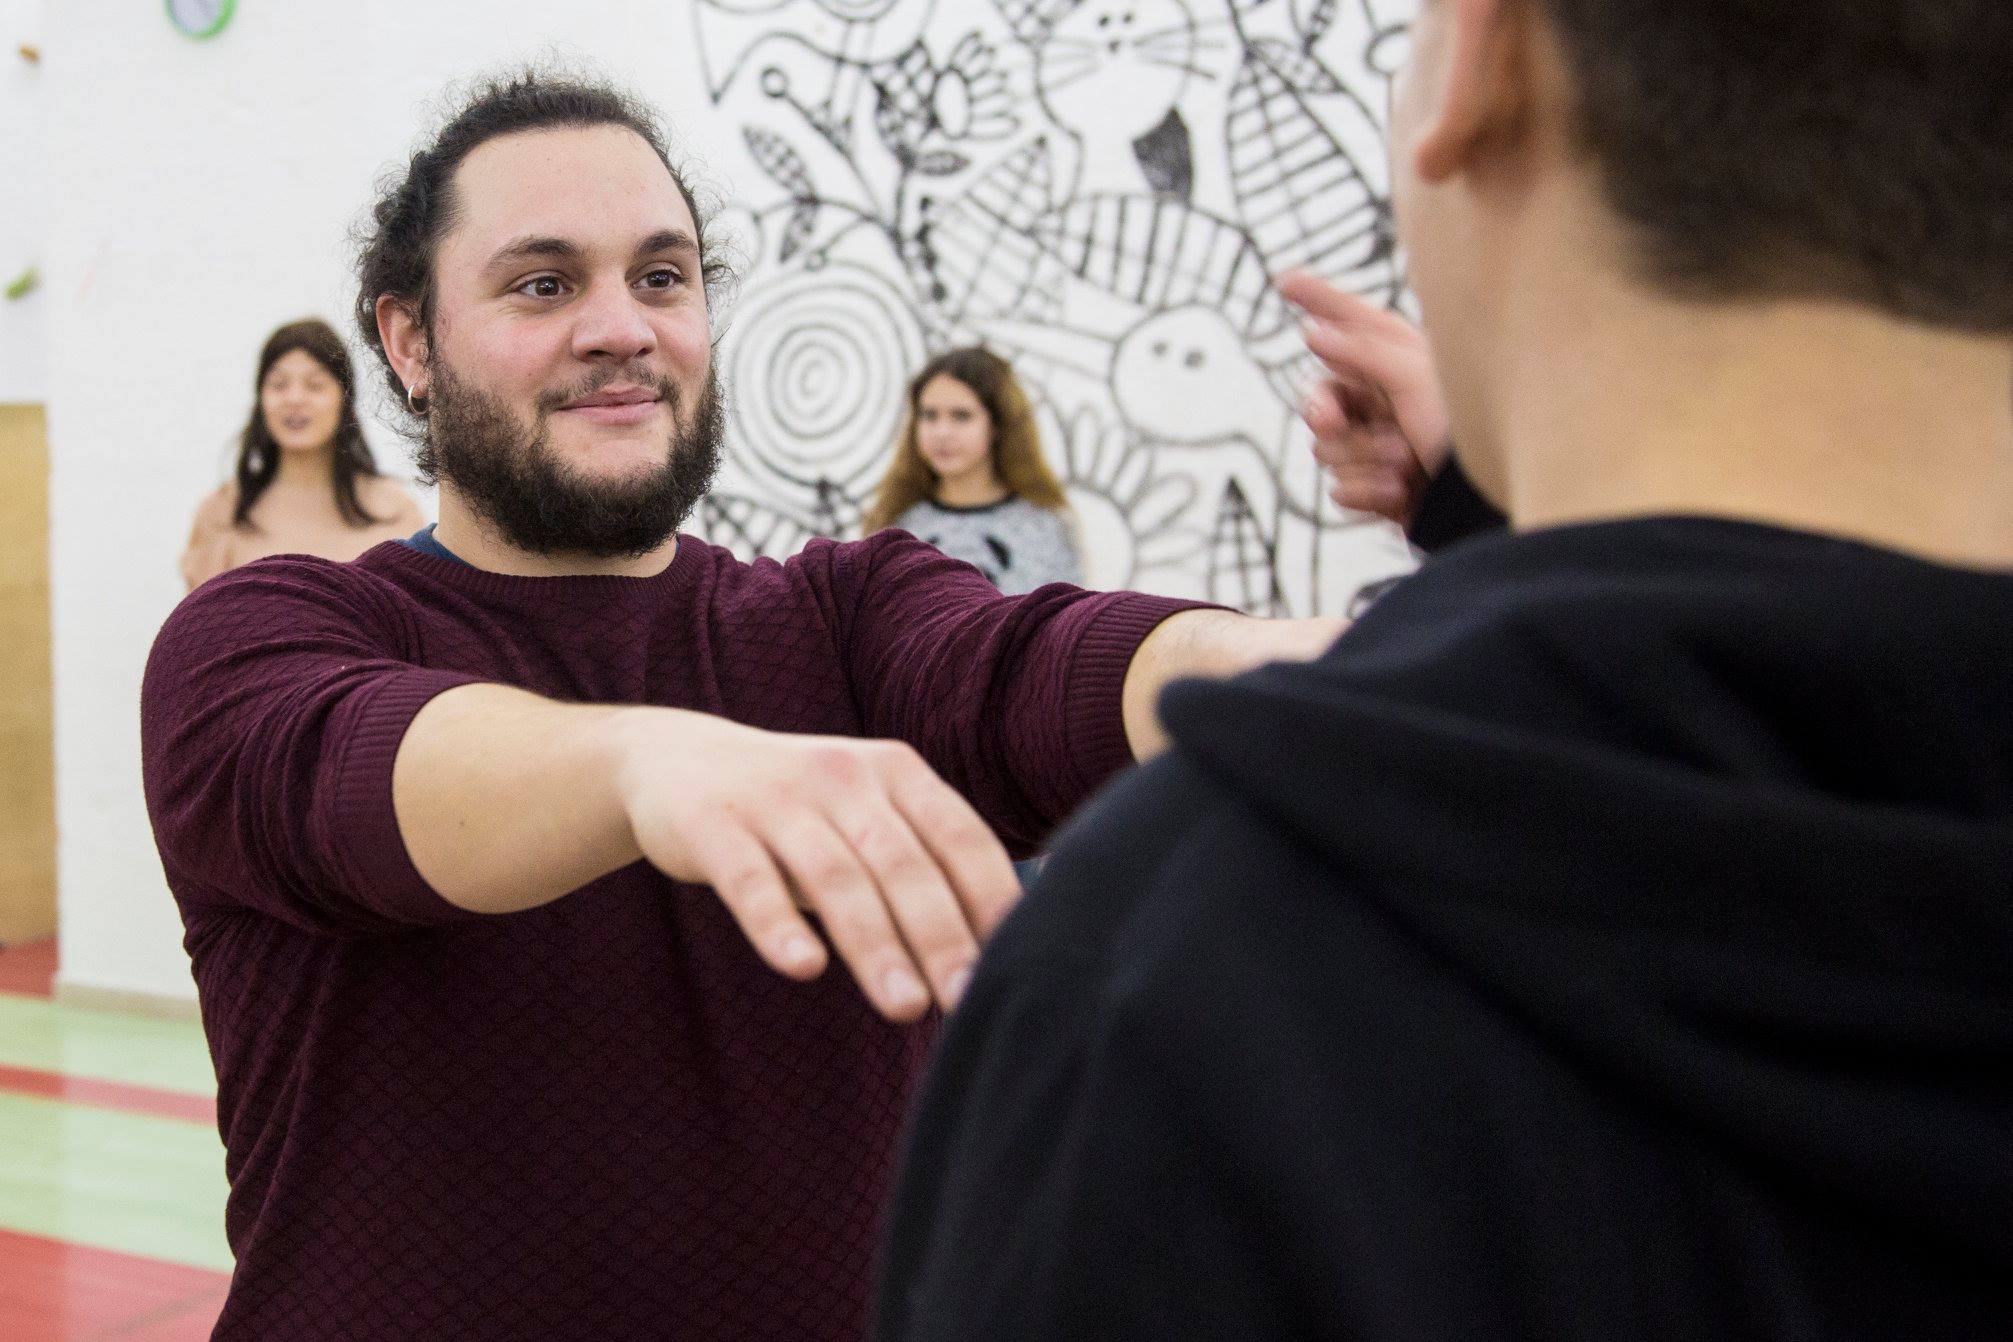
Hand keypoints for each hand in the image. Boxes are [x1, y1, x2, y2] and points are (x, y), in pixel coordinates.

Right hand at [613, 710, 1020, 1022]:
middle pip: (904, 866)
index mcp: (897, 773)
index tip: (1018, 964)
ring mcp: (777, 799)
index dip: (992, 900)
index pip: (961, 837)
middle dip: (941, 937)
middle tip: (967, 1001)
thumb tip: (1003, 952)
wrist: (676, 758)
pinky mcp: (713, 824)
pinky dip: (777, 923)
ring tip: (905, 1007)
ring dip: (874, 946)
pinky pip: (750, 881)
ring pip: (836, 879)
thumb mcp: (867, 816)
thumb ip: (924, 866)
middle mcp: (844, 778)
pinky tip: (802, 967)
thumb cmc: (802, 811)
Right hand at [1277, 268, 1451, 526]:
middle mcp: (1385, 400)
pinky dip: (1368, 494)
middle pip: (1320, 398)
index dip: (1317, 298)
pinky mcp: (1377, 489)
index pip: (1350, 321)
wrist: (1484, 505)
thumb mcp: (1417, 378)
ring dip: (1364, 461)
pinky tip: (1402, 493)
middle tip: (1333, 423)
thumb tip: (1314, 333)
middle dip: (1325, 415)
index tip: (1286, 279)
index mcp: (1399, 364)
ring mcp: (1379, 446)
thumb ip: (1362, 352)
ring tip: (1406, 465)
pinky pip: (1341, 490)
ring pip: (1326, 450)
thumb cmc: (1465, 432)